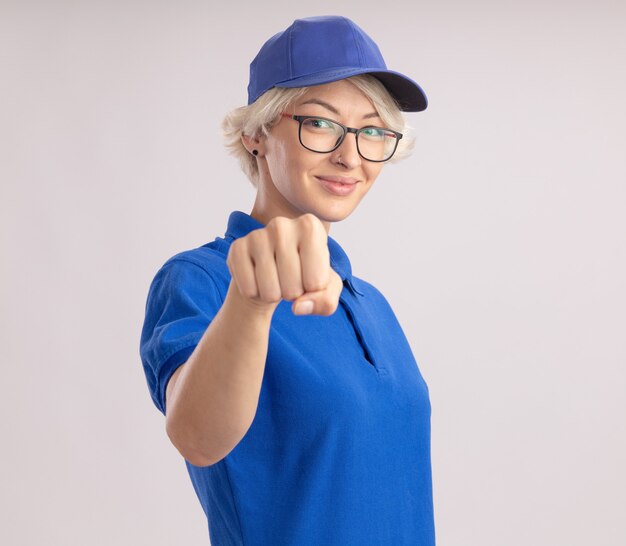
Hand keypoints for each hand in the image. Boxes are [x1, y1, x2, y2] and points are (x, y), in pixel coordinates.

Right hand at [225, 213, 342, 315]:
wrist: (274, 270)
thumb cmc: (306, 275)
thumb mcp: (326, 289)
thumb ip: (325, 302)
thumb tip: (298, 307)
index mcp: (311, 227)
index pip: (317, 282)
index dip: (313, 289)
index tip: (311, 275)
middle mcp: (282, 225)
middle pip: (293, 287)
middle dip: (293, 294)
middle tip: (290, 280)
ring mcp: (257, 235)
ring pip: (270, 291)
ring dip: (274, 295)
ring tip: (276, 281)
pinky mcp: (236, 249)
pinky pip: (249, 290)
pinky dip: (255, 294)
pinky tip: (259, 280)